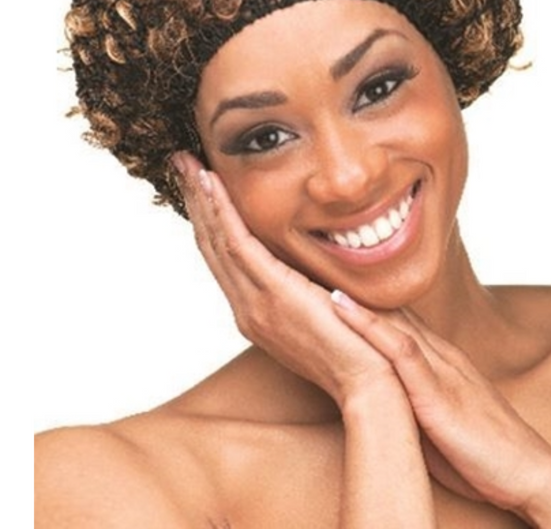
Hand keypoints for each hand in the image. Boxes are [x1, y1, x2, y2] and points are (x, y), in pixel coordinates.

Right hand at [172, 153, 397, 406]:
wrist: (370, 386)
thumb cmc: (360, 348)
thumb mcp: (327, 310)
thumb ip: (312, 285)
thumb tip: (317, 262)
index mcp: (258, 311)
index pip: (224, 256)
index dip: (209, 218)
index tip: (200, 184)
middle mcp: (247, 308)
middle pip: (211, 244)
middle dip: (195, 201)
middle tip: (180, 163)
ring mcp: (256, 303)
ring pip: (217, 239)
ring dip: (200, 197)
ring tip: (185, 163)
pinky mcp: (274, 293)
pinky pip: (236, 241)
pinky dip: (220, 209)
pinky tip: (209, 182)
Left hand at [332, 294, 550, 522]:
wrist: (526, 470)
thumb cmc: (478, 447)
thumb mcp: (435, 412)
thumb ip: (409, 394)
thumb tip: (377, 391)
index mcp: (435, 358)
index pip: (394, 319)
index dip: (360, 300)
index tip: (326, 283)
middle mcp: (435, 353)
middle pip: (388, 311)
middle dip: (351, 289)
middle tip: (312, 263)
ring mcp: (437, 369)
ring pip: (389, 320)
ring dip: (352, 296)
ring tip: (314, 274)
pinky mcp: (437, 394)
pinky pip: (399, 351)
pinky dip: (369, 326)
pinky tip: (342, 307)